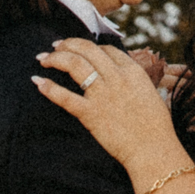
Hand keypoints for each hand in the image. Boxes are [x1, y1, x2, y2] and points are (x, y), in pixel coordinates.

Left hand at [35, 37, 182, 181]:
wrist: (153, 149)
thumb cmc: (156, 126)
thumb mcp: (151, 94)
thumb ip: (136, 82)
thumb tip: (127, 77)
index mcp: (132, 71)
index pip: (106, 49)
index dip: (89, 46)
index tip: (79, 48)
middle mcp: (116, 77)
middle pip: (87, 49)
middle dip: (68, 44)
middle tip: (56, 45)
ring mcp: (102, 95)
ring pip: (74, 64)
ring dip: (56, 58)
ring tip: (44, 58)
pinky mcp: (90, 114)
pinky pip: (65, 97)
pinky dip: (50, 88)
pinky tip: (38, 82)